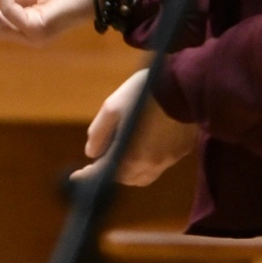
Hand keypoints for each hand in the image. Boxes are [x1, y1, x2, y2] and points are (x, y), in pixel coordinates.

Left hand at [73, 69, 196, 185]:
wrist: (183, 84)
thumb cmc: (143, 93)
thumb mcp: (112, 107)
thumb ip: (99, 133)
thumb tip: (92, 153)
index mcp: (132, 156)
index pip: (106, 174)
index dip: (90, 175)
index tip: (78, 175)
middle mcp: (151, 164)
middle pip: (127, 178)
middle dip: (111, 173)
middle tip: (101, 161)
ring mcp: (169, 160)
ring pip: (144, 176)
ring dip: (129, 172)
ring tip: (120, 158)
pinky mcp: (182, 152)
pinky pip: (160, 166)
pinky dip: (146, 164)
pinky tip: (143, 150)